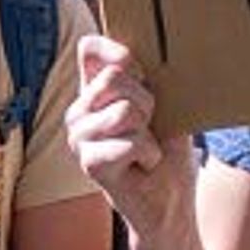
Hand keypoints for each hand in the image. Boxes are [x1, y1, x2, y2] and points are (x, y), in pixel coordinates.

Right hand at [66, 34, 192, 231]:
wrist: (170, 201)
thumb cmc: (167, 150)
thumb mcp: (164, 104)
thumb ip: (146, 77)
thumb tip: (136, 56)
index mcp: (93, 90)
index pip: (89, 49)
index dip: (117, 52)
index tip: (143, 76)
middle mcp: (79, 109)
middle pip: (115, 77)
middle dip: (147, 102)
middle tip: (150, 127)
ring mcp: (79, 136)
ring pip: (125, 110)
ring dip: (149, 132)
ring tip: (146, 148)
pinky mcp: (88, 162)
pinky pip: (130, 142)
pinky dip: (149, 155)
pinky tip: (143, 166)